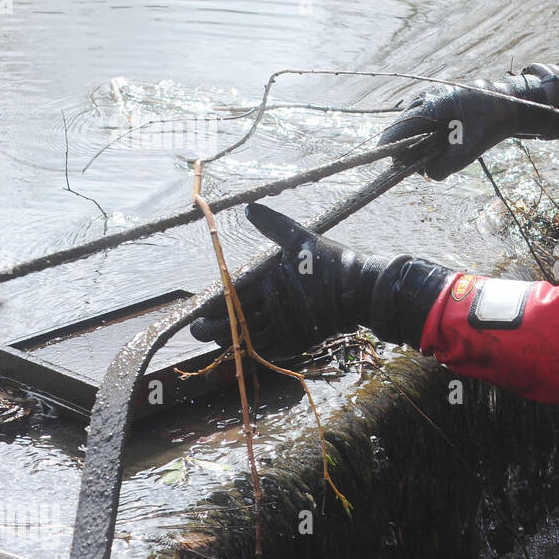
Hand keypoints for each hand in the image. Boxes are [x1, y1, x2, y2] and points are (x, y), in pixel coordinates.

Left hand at [189, 203, 450, 354]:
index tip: (196, 313)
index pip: (232, 299)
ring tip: (216, 338)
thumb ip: (272, 224)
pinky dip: (254, 350)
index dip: (212, 308)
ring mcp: (288, 328)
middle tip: (197, 330)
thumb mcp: (300, 237)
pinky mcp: (300, 340)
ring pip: (250, 341)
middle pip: (236, 325)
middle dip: (212, 330)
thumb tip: (248, 208)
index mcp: (271, 284)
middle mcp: (276, 310)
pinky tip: (244, 346)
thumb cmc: (330, 260)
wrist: (361, 289)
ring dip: (230, 341)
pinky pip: (270, 350)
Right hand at [379, 64, 558, 179]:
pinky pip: (421, 129)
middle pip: (399, 134)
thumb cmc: (490, 122)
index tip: (397, 172)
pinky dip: (428, 141)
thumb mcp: (470, 149)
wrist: (508, 104)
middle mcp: (422, 101)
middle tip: (426, 167)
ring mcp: (426, 102)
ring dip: (419, 148)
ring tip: (441, 154)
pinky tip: (444, 146)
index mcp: (428, 107)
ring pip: (410, 132)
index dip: (391, 155)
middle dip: (408, 154)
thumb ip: (444, 165)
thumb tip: (426, 173)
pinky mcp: (433, 108)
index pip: (394, 133)